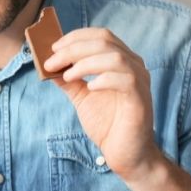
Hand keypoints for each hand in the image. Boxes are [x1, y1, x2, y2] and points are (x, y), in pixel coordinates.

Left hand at [44, 28, 160, 180]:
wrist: (126, 154)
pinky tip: (89, 88)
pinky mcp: (141, 99)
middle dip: (73, 49)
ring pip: (114, 57)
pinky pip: (125, 79)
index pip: (101, 35)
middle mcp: (134, 65)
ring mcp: (140, 81)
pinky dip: (103, 79)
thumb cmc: (108, 124)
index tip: (53, 47)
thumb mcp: (82, 97)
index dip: (76, 37)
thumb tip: (49, 64)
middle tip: (52, 61)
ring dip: (85, 63)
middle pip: (104, 42)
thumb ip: (69, 79)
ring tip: (68, 76)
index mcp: (121, 60)